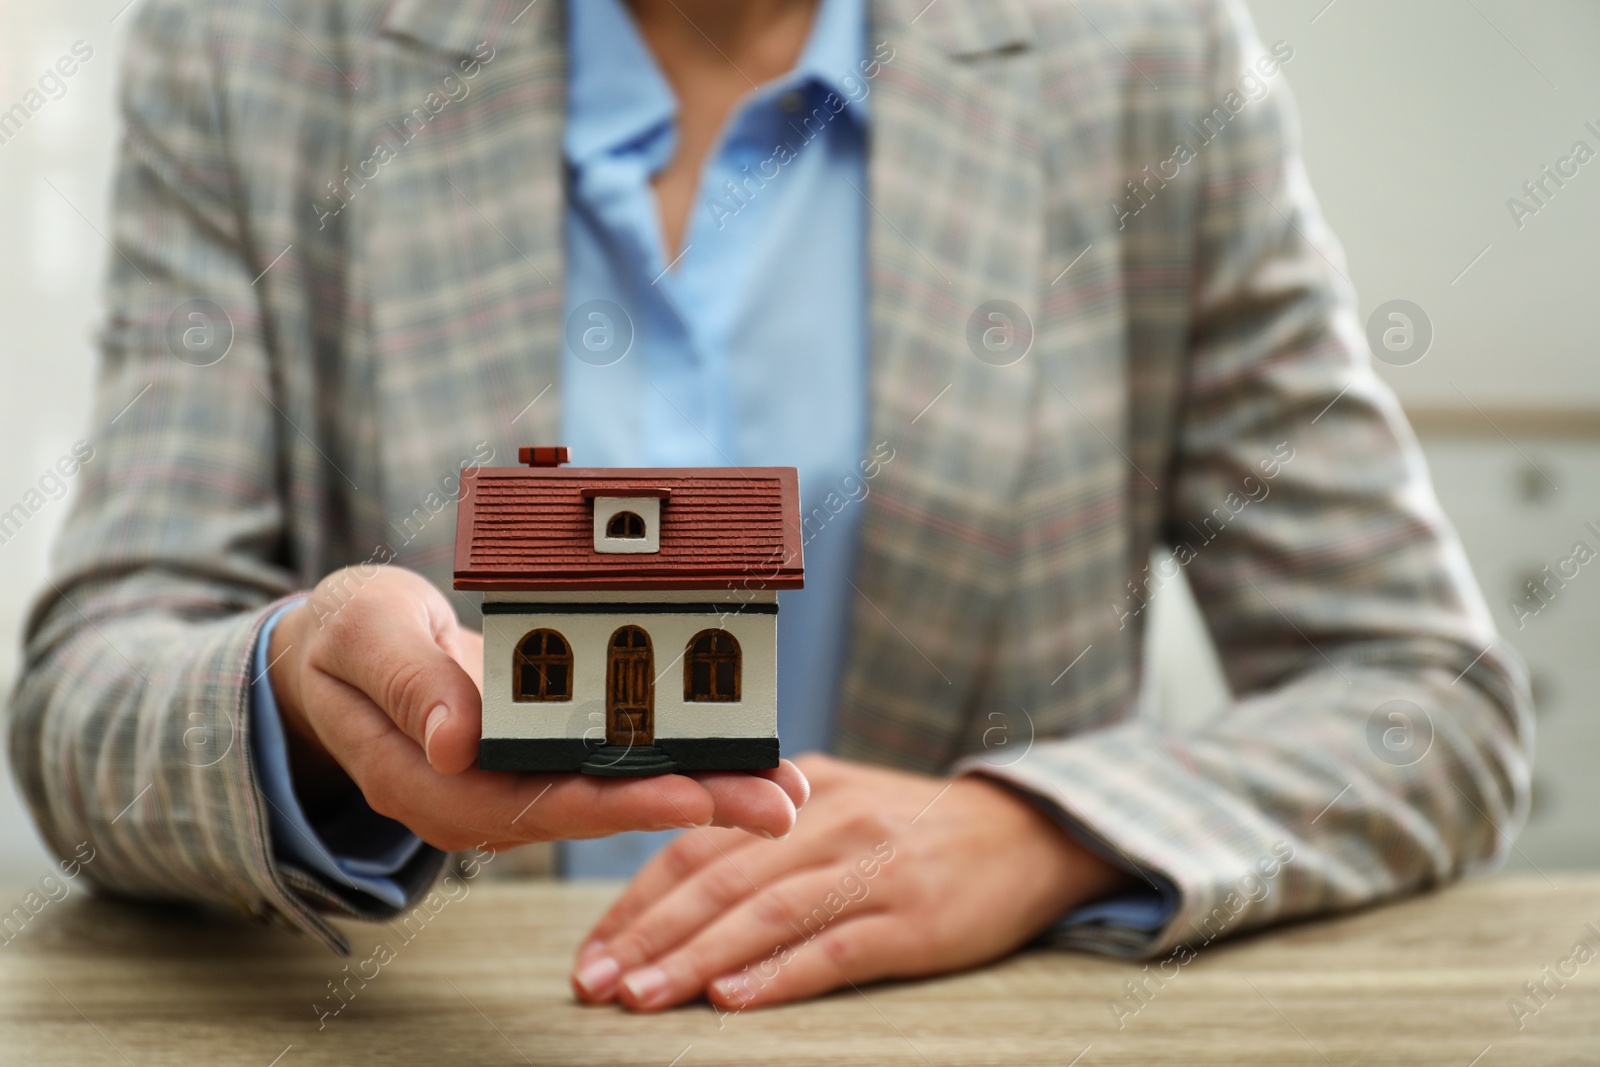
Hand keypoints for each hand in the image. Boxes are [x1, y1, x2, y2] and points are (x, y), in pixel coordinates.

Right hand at [266, 565, 806, 849]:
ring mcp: (514, 783)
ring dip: (705, 790)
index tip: (690, 793)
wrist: (341, 649)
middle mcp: (482, 800)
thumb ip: (407, 683)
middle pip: (598, 810)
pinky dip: (679, 756)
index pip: (535, 804)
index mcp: (430, 784)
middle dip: (693, 805)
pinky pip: (615, 762)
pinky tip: (740, 754)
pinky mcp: (541, 757)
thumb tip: (458, 739)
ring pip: (618, 792)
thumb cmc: (347, 636)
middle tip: (778, 803)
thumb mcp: (361, 636)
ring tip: (784, 786)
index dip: (616, 802)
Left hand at [570, 753, 1134, 1011]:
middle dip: (647, 935)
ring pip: (766, 914)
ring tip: (641, 998)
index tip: (590, 948)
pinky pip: (835, 948)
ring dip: (695, 960)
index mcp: (799, 790)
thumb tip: (677, 879)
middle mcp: (829, 820)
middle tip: (594, 983)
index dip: (635, 898)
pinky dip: (778, 976)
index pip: (697, 842)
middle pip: (719, 879)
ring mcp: (873, 868)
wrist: (1026, 834)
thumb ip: (765, 831)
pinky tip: (732, 1002)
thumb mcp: (837, 804)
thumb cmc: (914, 830)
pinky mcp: (914, 918)